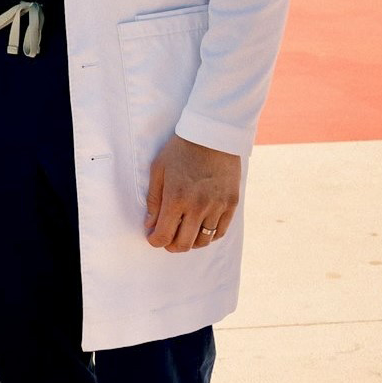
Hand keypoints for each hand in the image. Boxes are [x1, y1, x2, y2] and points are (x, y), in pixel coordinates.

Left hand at [144, 134, 239, 252]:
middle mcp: (198, 207)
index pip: (164, 234)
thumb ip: (153, 199)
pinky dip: (209, 236)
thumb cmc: (180, 150)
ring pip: (204, 241)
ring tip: (183, 235)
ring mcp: (217, 207)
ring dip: (191, 242)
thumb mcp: (158, 169)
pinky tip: (201, 231)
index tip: (153, 239)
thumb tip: (150, 224)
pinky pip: (220, 231)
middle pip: (184, 243)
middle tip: (166, 240)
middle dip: (171, 246)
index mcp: (176, 198)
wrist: (212, 136)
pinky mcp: (231, 204)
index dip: (156, 241)